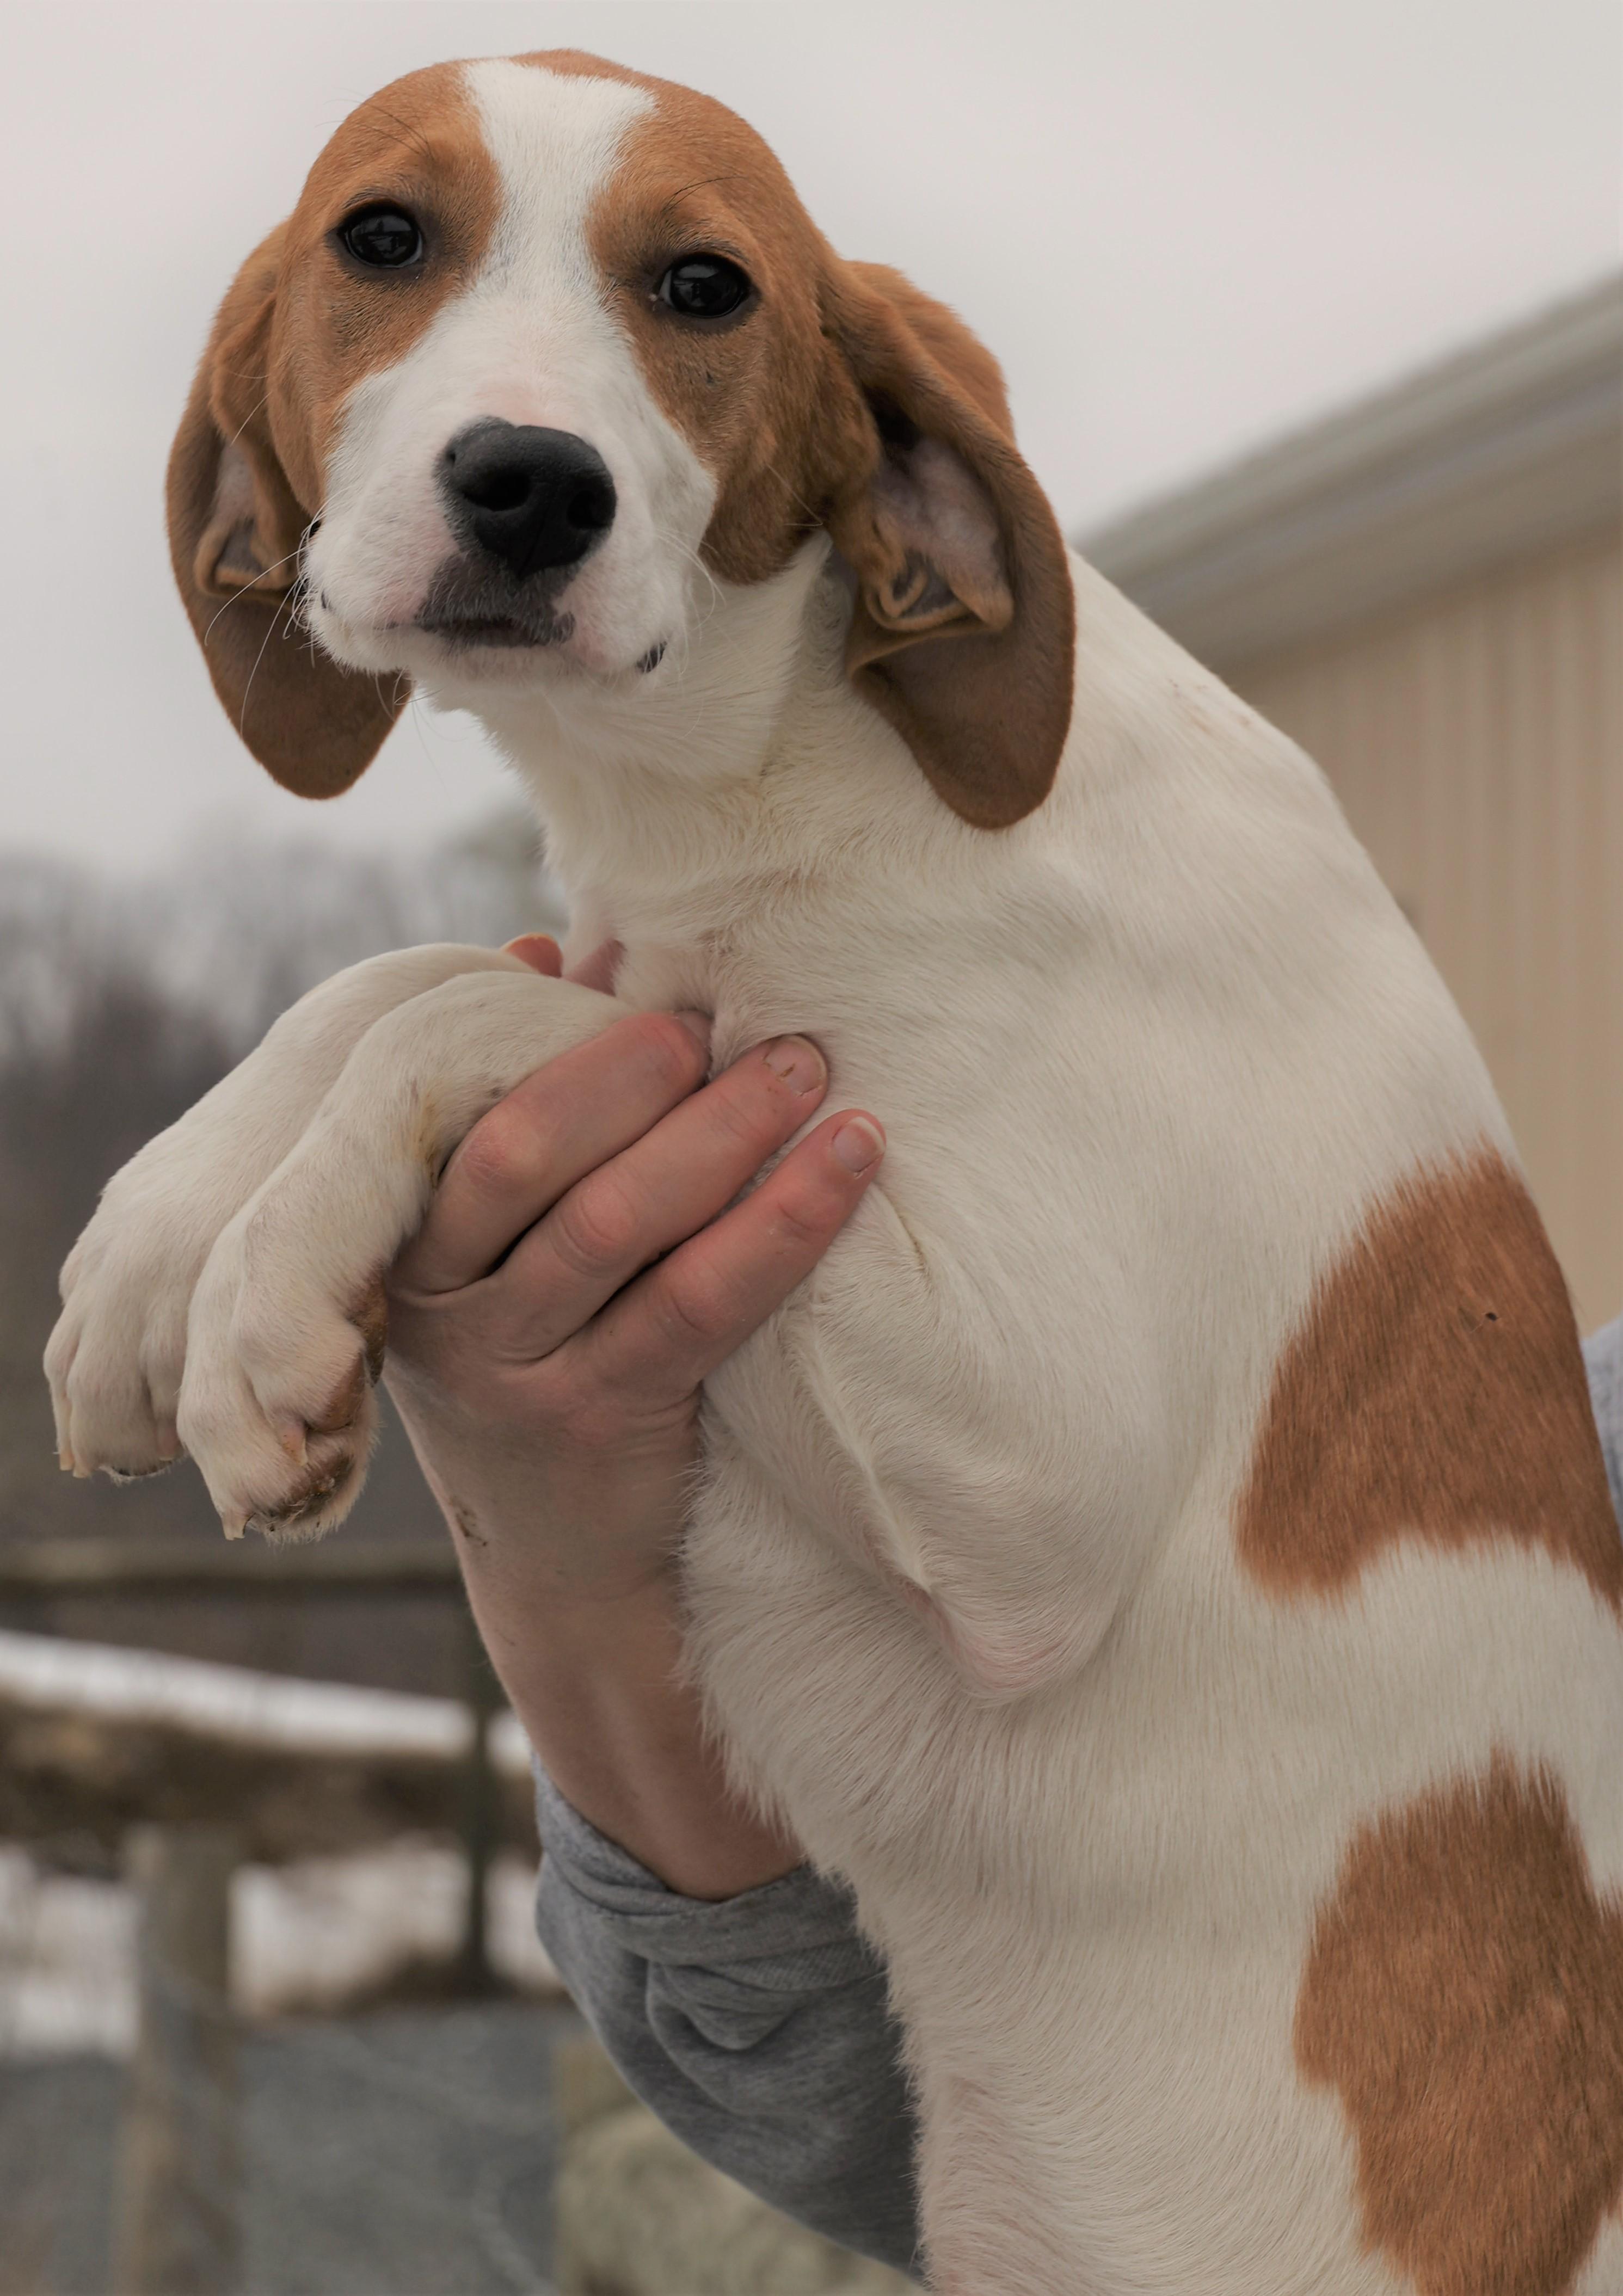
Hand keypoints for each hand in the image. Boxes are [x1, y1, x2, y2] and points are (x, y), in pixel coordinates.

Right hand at [382, 937, 884, 1893]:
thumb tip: (541, 953)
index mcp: (408, 1241)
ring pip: (621, 1232)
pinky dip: (779, 1228)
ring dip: (728, 1142)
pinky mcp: (598, 1425)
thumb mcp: (495, 1251)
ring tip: (818, 1076)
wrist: (558, 1566)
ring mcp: (513, 1373)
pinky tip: (849, 1168)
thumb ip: (515, 1108)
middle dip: (645, 1083)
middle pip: (536, 1164)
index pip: (474, 1123)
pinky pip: (699, 1309)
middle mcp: (442, 1306)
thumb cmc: (541, 1361)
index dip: (569, 1052)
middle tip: (760, 1027)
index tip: (662, 994)